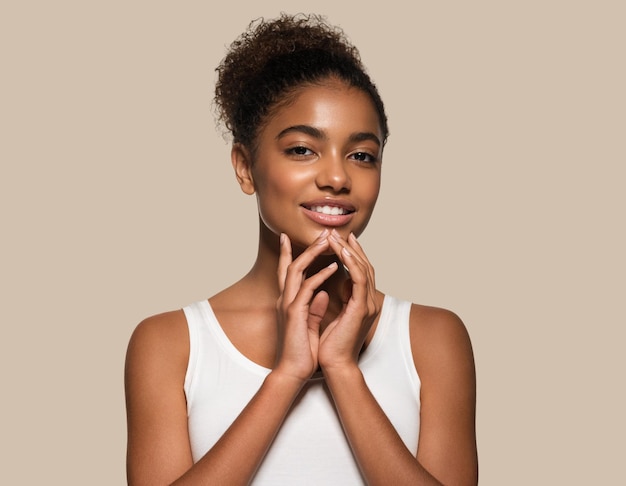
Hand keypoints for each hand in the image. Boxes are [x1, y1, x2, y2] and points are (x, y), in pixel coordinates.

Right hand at [274, 230, 338, 381]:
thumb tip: (324, 294)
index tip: (294, 236)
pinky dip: (320, 275)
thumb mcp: (310, 325)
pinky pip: (307, 288)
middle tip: (323, 233)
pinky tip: (333, 267)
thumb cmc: (303, 351)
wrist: (294, 371)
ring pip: (296, 270)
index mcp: (289, 302)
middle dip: (307, 247)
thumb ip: (315, 308)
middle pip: (292, 264)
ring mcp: (288, 305)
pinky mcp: (294, 313)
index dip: (291, 253)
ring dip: (313, 253)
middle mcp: (285, 299)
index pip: (289, 272)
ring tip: (329, 241)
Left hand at [318, 230, 380, 372]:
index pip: (358, 271)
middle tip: (337, 231)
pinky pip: (359, 279)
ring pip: (362, 268)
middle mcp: (368, 300)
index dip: (350, 253)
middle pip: (363, 265)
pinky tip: (342, 252)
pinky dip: (351, 263)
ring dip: (349, 250)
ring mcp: (367, 304)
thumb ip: (336, 297)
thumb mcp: (331, 314)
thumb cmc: (329, 343)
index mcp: (361, 302)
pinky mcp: (362, 308)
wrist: (333, 364)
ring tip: (336, 236)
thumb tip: (332, 283)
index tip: (339, 239)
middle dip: (350, 247)